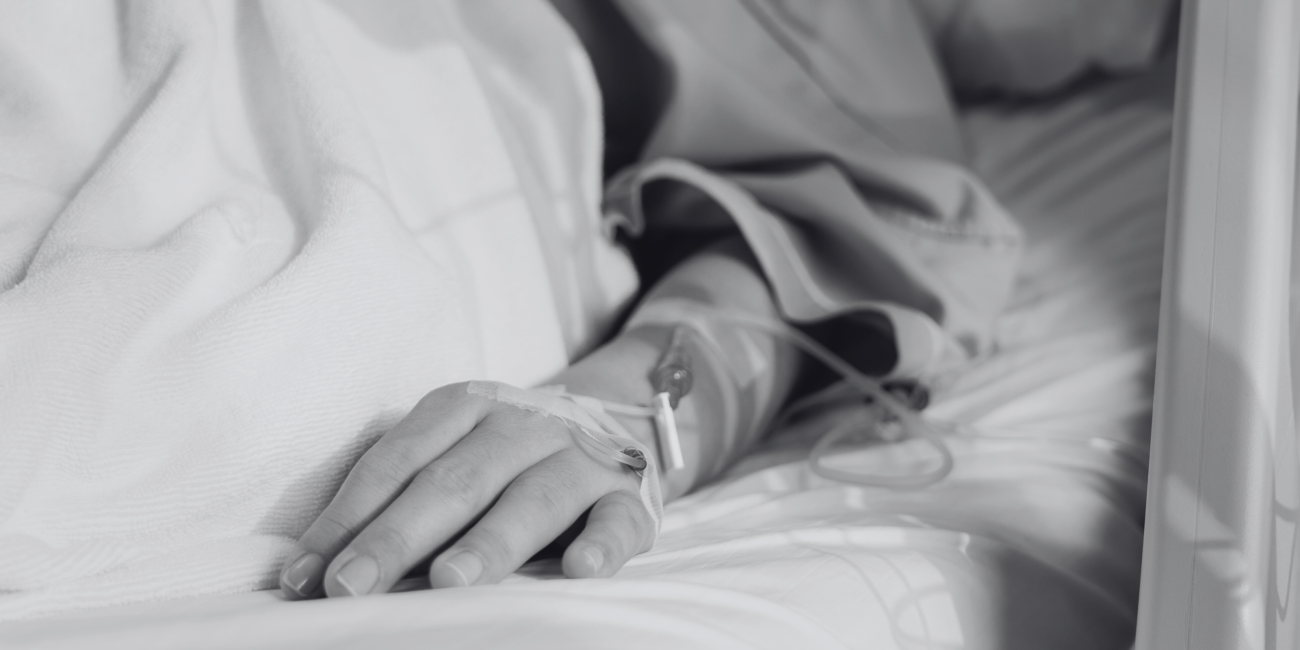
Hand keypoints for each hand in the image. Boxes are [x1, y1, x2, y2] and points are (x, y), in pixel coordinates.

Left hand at [278, 382, 656, 598]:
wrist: (618, 421)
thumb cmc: (509, 459)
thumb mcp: (454, 454)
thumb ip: (396, 502)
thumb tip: (312, 573)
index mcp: (467, 407)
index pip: (397, 460)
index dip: (349, 515)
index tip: (306, 575)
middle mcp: (524, 424)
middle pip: (455, 481)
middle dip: (397, 537)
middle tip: (351, 587)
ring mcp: (581, 458)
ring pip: (534, 499)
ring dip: (490, 542)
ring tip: (448, 582)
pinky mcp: (630, 497)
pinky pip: (618, 520)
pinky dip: (603, 544)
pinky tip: (580, 569)